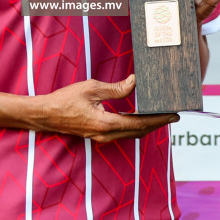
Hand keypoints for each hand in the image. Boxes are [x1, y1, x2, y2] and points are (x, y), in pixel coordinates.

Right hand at [29, 75, 177, 142]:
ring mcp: (102, 137)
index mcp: (106, 123)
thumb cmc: (65, 100)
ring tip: (160, 115)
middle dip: (157, 123)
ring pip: (131, 134)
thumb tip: (135, 83)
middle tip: (172, 115)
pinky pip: (122, 132)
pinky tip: (139, 117)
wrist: (46, 115)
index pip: (140, 123)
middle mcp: (106, 134)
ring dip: (147, 126)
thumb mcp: (92, 88)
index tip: (173, 115)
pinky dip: (135, 126)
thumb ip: (115, 88)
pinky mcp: (98, 134)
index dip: (159, 119)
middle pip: (139, 131)